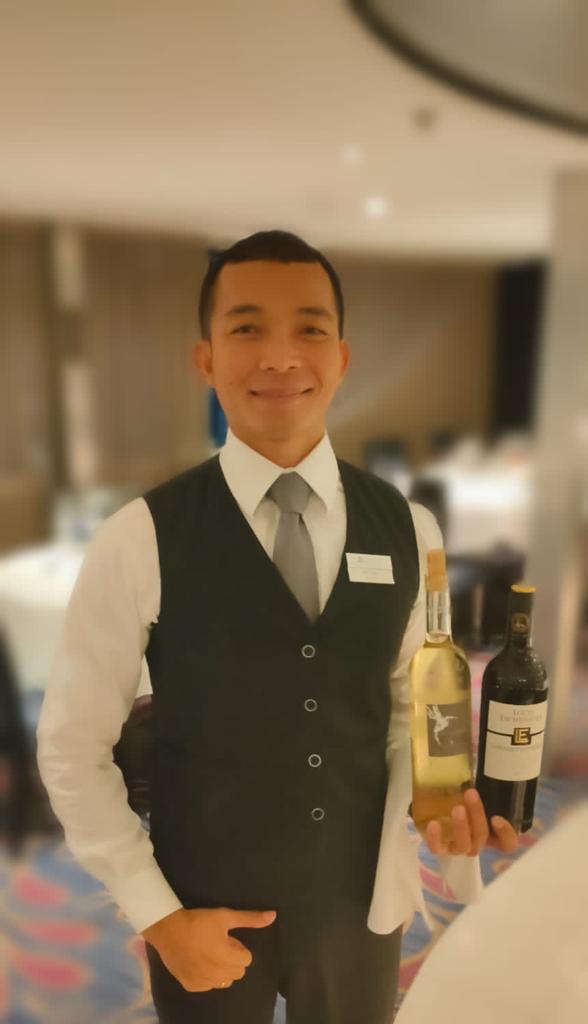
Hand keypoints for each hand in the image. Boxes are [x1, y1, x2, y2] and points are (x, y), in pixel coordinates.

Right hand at [142, 906, 276, 991]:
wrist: (168, 930)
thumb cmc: (199, 921)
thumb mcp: (225, 916)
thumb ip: (250, 919)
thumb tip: (273, 916)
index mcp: (228, 958)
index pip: (247, 959)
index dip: (238, 947)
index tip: (226, 938)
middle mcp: (218, 975)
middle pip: (238, 972)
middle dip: (232, 959)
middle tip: (218, 944)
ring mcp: (204, 983)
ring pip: (224, 981)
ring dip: (221, 970)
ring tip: (209, 953)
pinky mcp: (191, 986)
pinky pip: (208, 986)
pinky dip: (207, 977)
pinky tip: (198, 962)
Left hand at [424, 788, 519, 856]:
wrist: (435, 807)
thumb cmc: (460, 797)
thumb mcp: (475, 791)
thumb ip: (482, 782)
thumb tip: (482, 748)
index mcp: (490, 833)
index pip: (508, 843)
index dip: (506, 834)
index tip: (497, 817)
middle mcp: (476, 843)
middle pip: (482, 837)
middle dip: (477, 815)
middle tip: (471, 793)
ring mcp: (457, 848)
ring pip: (464, 844)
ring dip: (461, 827)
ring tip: (456, 808)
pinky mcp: (439, 848)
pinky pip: (437, 849)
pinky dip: (436, 839)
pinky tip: (433, 824)